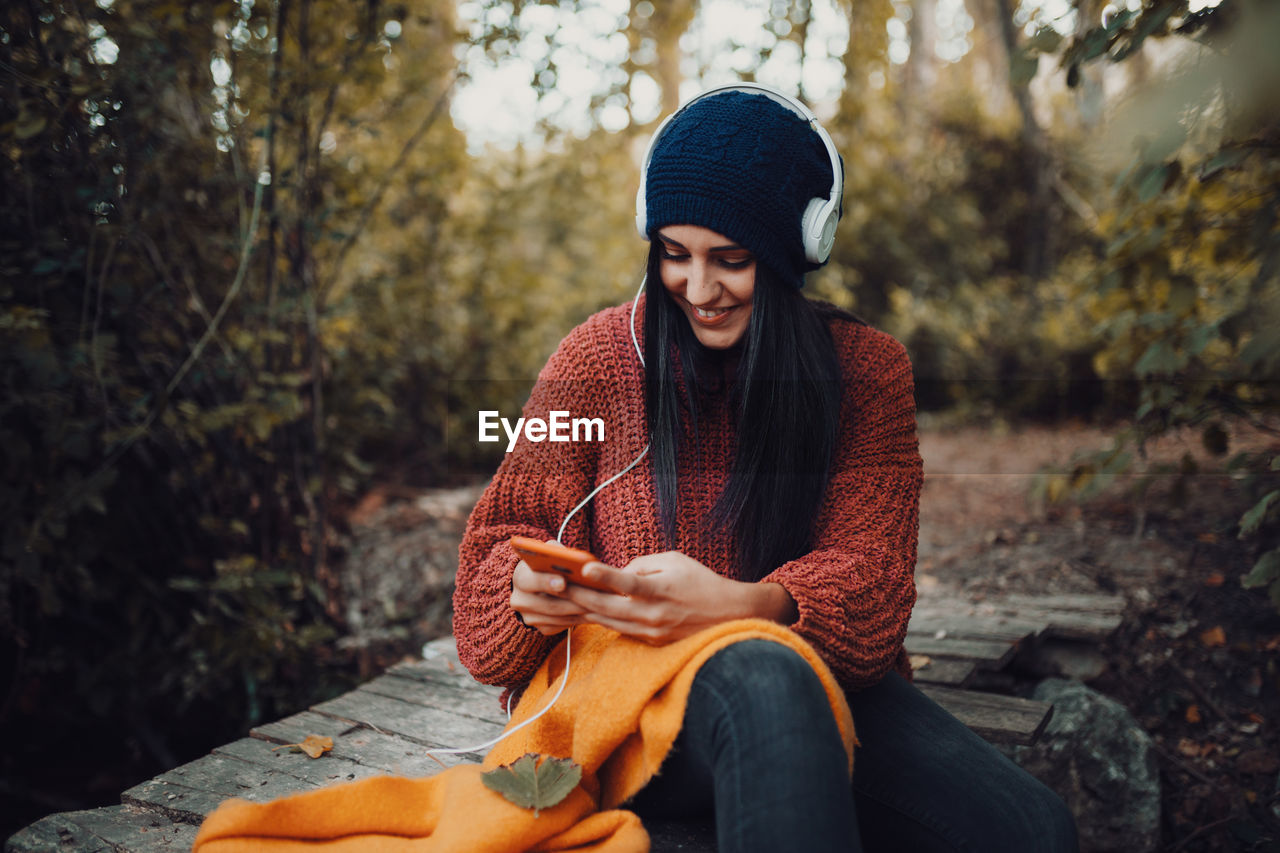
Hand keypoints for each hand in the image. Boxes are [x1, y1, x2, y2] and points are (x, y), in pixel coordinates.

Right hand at [510, 556, 592, 635]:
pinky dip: (581, 618)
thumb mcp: (550, 553)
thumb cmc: (549, 564)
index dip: (546, 582)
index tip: (562, 582)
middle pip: (549, 604)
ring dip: (582, 611)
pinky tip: (596, 611)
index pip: (530, 580)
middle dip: (574, 600)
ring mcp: (530, 617)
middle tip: (595, 596)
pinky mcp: (543, 628)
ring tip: (602, 603)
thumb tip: (574, 560)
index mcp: (520, 577)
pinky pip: (564, 626)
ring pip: (560, 617)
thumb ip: (558, 553)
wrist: (538, 585)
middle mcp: (520, 600)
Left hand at [562, 551, 796, 643]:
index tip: (585, 567)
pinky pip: (619, 629)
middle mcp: (653, 615)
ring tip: (559, 597)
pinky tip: (582, 610)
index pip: (629, 582)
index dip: (606, 576)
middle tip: (553, 584)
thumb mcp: (674, 561)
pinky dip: (600, 619)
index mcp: (661, 591)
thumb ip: (642, 565)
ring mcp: (650, 633)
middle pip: (608, 607)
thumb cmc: (701, 582)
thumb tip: (616, 573)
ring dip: (583, 609)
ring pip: (608, 621)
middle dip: (579, 595)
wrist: (729, 616)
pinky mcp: (650, 643)